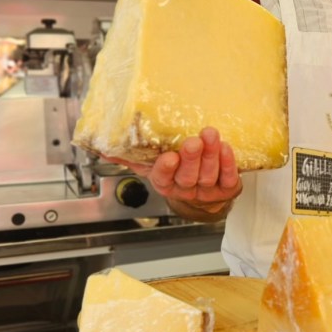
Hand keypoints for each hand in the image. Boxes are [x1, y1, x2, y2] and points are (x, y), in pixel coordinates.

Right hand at [108, 127, 241, 217]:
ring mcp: (207, 191)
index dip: (166, 169)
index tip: (168, 157)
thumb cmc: (176, 174)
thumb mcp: (151, 166)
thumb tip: (102, 147)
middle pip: (188, 176)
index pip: (163, 178)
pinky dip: (228, 163)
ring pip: (208, 175)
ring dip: (211, 155)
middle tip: (193, 141)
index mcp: (166, 183)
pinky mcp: (227, 189)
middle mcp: (186, 189)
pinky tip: (226, 148)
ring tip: (211, 135)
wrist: (205, 196)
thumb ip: (129, 157)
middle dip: (191, 158)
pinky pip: (229, 178)